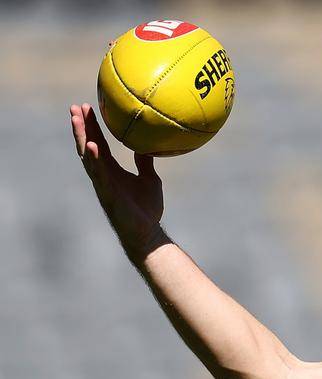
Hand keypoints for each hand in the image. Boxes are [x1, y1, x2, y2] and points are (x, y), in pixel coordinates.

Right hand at [70, 102, 164, 251]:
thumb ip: (144, 163)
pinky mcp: (107, 192)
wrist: (147, 232)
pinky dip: (94, 158)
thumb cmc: (146, 208)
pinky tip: (92, 145)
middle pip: (87, 144)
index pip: (99, 142)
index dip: (92, 126)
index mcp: (111, 169)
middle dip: (80, 126)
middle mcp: (103, 173)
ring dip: (82, 136)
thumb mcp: (149, 179)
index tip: (87, 107)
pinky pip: (99, 173)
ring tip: (77, 118)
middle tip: (75, 106)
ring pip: (87, 155)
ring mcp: (102, 182)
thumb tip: (147, 145)